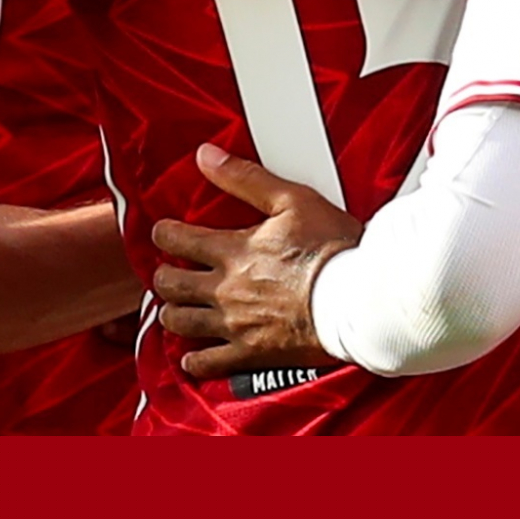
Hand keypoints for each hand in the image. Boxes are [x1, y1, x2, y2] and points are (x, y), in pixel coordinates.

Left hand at [152, 144, 364, 378]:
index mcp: (232, 251)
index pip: (178, 240)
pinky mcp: (250, 353)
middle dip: (163, 276)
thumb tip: (207, 156)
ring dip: (172, 314)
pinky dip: (195, 360)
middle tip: (167, 273)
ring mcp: (235, 324)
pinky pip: (208, 363)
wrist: (356, 300)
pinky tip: (193, 357)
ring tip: (175, 309)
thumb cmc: (331, 251)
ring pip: (181, 323)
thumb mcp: (292, 200)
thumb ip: (245, 178)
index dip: (164, 234)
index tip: (163, 233)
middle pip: (171, 284)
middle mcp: (225, 289)